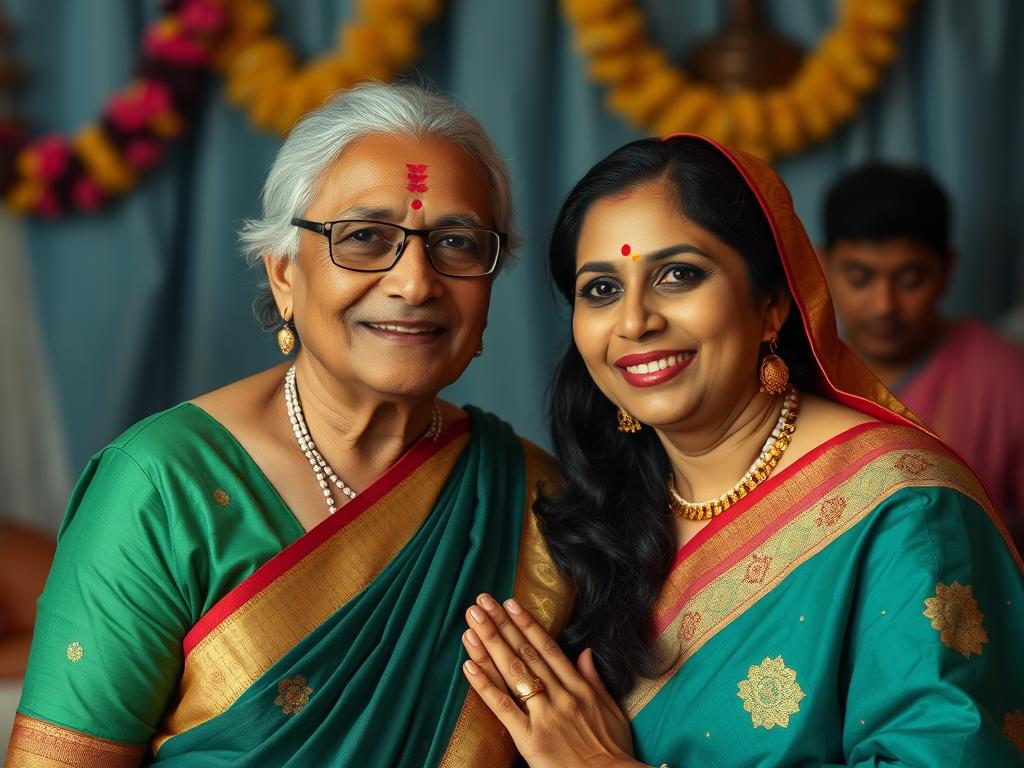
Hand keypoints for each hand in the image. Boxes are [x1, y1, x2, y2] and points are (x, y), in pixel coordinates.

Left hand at [461, 593, 638, 767]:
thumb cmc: (613, 750)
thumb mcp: (611, 709)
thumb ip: (595, 679)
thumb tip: (585, 652)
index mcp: (579, 687)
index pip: (548, 648)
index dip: (527, 624)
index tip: (510, 603)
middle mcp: (560, 695)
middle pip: (526, 654)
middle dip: (502, 625)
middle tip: (482, 603)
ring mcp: (544, 716)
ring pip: (513, 673)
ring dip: (490, 645)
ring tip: (472, 622)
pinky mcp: (530, 739)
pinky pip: (503, 708)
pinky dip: (485, 685)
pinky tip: (469, 665)